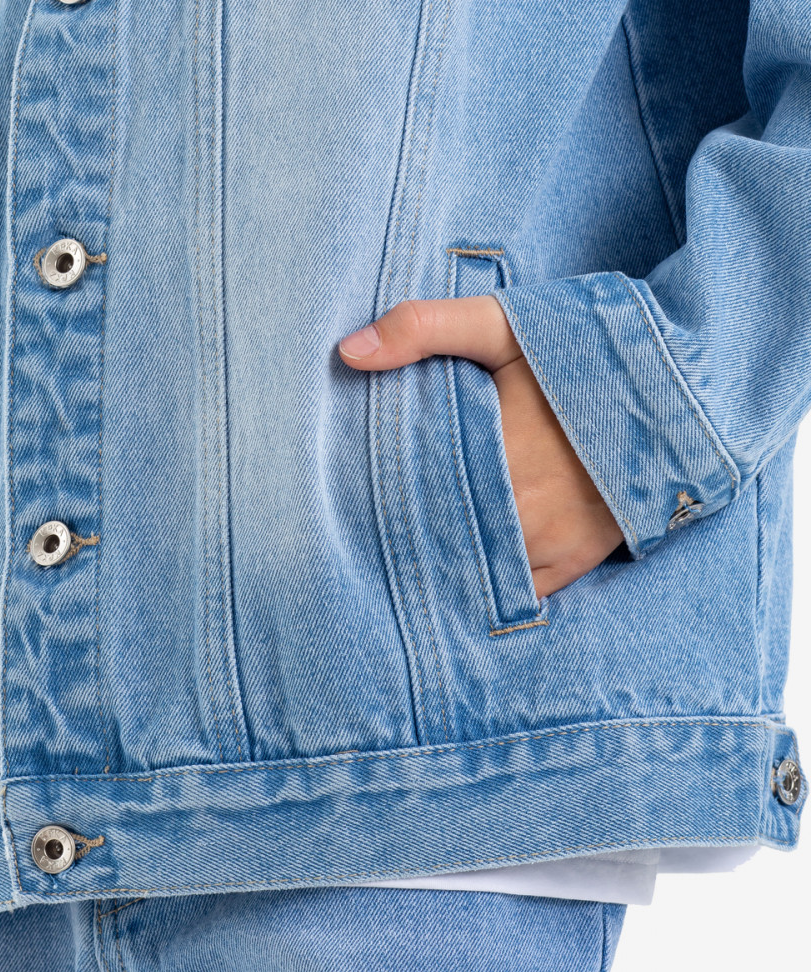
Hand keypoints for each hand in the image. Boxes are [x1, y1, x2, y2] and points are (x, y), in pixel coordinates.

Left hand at [338, 295, 623, 598]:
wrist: (679, 388)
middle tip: (370, 527)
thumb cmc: (583, 352)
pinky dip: (490, 581)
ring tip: (411, 550)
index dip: (378, 497)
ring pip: (473, 567)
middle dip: (405, 531)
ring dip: (444, 559)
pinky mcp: (576, 558)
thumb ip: (424, 327)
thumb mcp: (503, 324)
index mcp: (491, 451)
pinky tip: (463, 569)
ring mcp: (550, 540)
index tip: (352, 494)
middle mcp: (519, 507)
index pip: (410, 491)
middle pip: (437, 536)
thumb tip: (349, 352)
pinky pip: (518, 590)